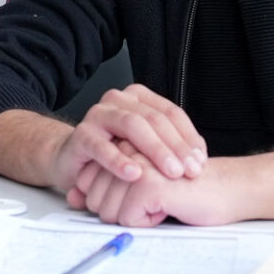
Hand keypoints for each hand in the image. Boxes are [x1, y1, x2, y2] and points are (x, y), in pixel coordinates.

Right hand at [47, 85, 206, 193]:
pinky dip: (119, 161)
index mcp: (137, 98)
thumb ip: (169, 146)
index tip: (200, 162)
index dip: (188, 137)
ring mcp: (98, 115)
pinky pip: (101, 146)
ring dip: (155, 150)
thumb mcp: (145, 147)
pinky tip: (134, 175)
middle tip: (190, 171)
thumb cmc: (114, 153)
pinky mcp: (81, 135)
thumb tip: (199, 158)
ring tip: (171, 173)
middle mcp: (118, 101)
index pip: (170, 112)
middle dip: (176, 146)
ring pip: (132, 125)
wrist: (73, 159)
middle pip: (154, 118)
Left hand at [69, 150, 244, 227]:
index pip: (88, 183)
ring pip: (107, 211)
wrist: (227, 190)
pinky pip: (126, 219)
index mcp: (124, 143)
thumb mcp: (139, 187)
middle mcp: (126, 148)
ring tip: (162, 202)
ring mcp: (136, 163)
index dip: (110, 201)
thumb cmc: (185, 191)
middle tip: (153, 202)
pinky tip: (168, 207)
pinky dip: (147, 223)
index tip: (138, 198)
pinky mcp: (148, 182)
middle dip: (120, 212)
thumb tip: (72, 199)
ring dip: (135, 218)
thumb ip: (106, 188)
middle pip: (94, 199)